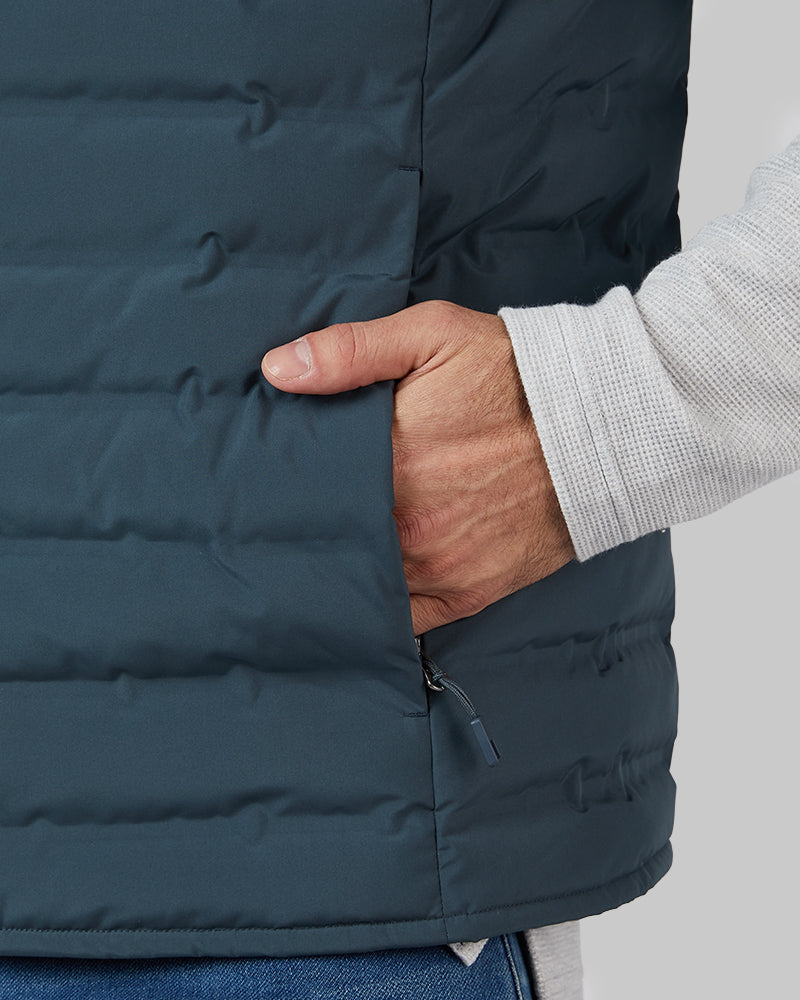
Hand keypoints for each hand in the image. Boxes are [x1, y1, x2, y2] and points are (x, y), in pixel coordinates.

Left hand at [261, 300, 575, 633]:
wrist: (604, 427)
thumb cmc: (516, 376)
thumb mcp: (433, 334)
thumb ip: (350, 351)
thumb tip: (277, 370)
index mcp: (390, 462)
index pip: (308, 487)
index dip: (286, 486)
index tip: (267, 482)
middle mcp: (410, 525)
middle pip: (331, 540)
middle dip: (307, 530)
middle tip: (280, 522)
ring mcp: (439, 566)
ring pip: (362, 583)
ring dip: (339, 570)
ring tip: (314, 555)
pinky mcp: (468, 594)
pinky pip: (403, 618)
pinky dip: (378, 608)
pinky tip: (360, 591)